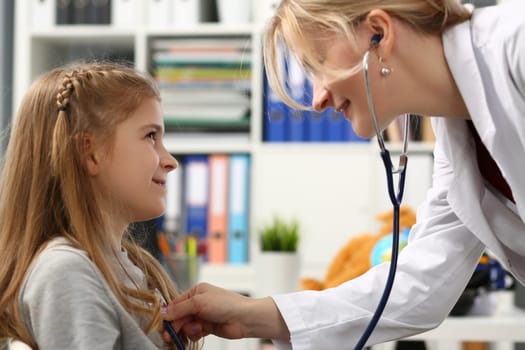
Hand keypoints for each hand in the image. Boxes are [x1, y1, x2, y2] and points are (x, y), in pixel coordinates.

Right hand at [162, 282, 289, 342]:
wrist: (243, 318)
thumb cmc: (225, 304)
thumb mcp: (198, 303)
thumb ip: (179, 309)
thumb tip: (163, 313)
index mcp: (196, 291)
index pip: (176, 303)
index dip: (168, 314)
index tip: (162, 324)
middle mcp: (198, 302)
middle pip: (179, 316)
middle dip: (176, 325)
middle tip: (169, 336)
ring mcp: (203, 315)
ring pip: (186, 325)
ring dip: (189, 329)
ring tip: (198, 328)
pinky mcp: (207, 327)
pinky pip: (194, 332)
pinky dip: (195, 334)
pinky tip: (201, 332)